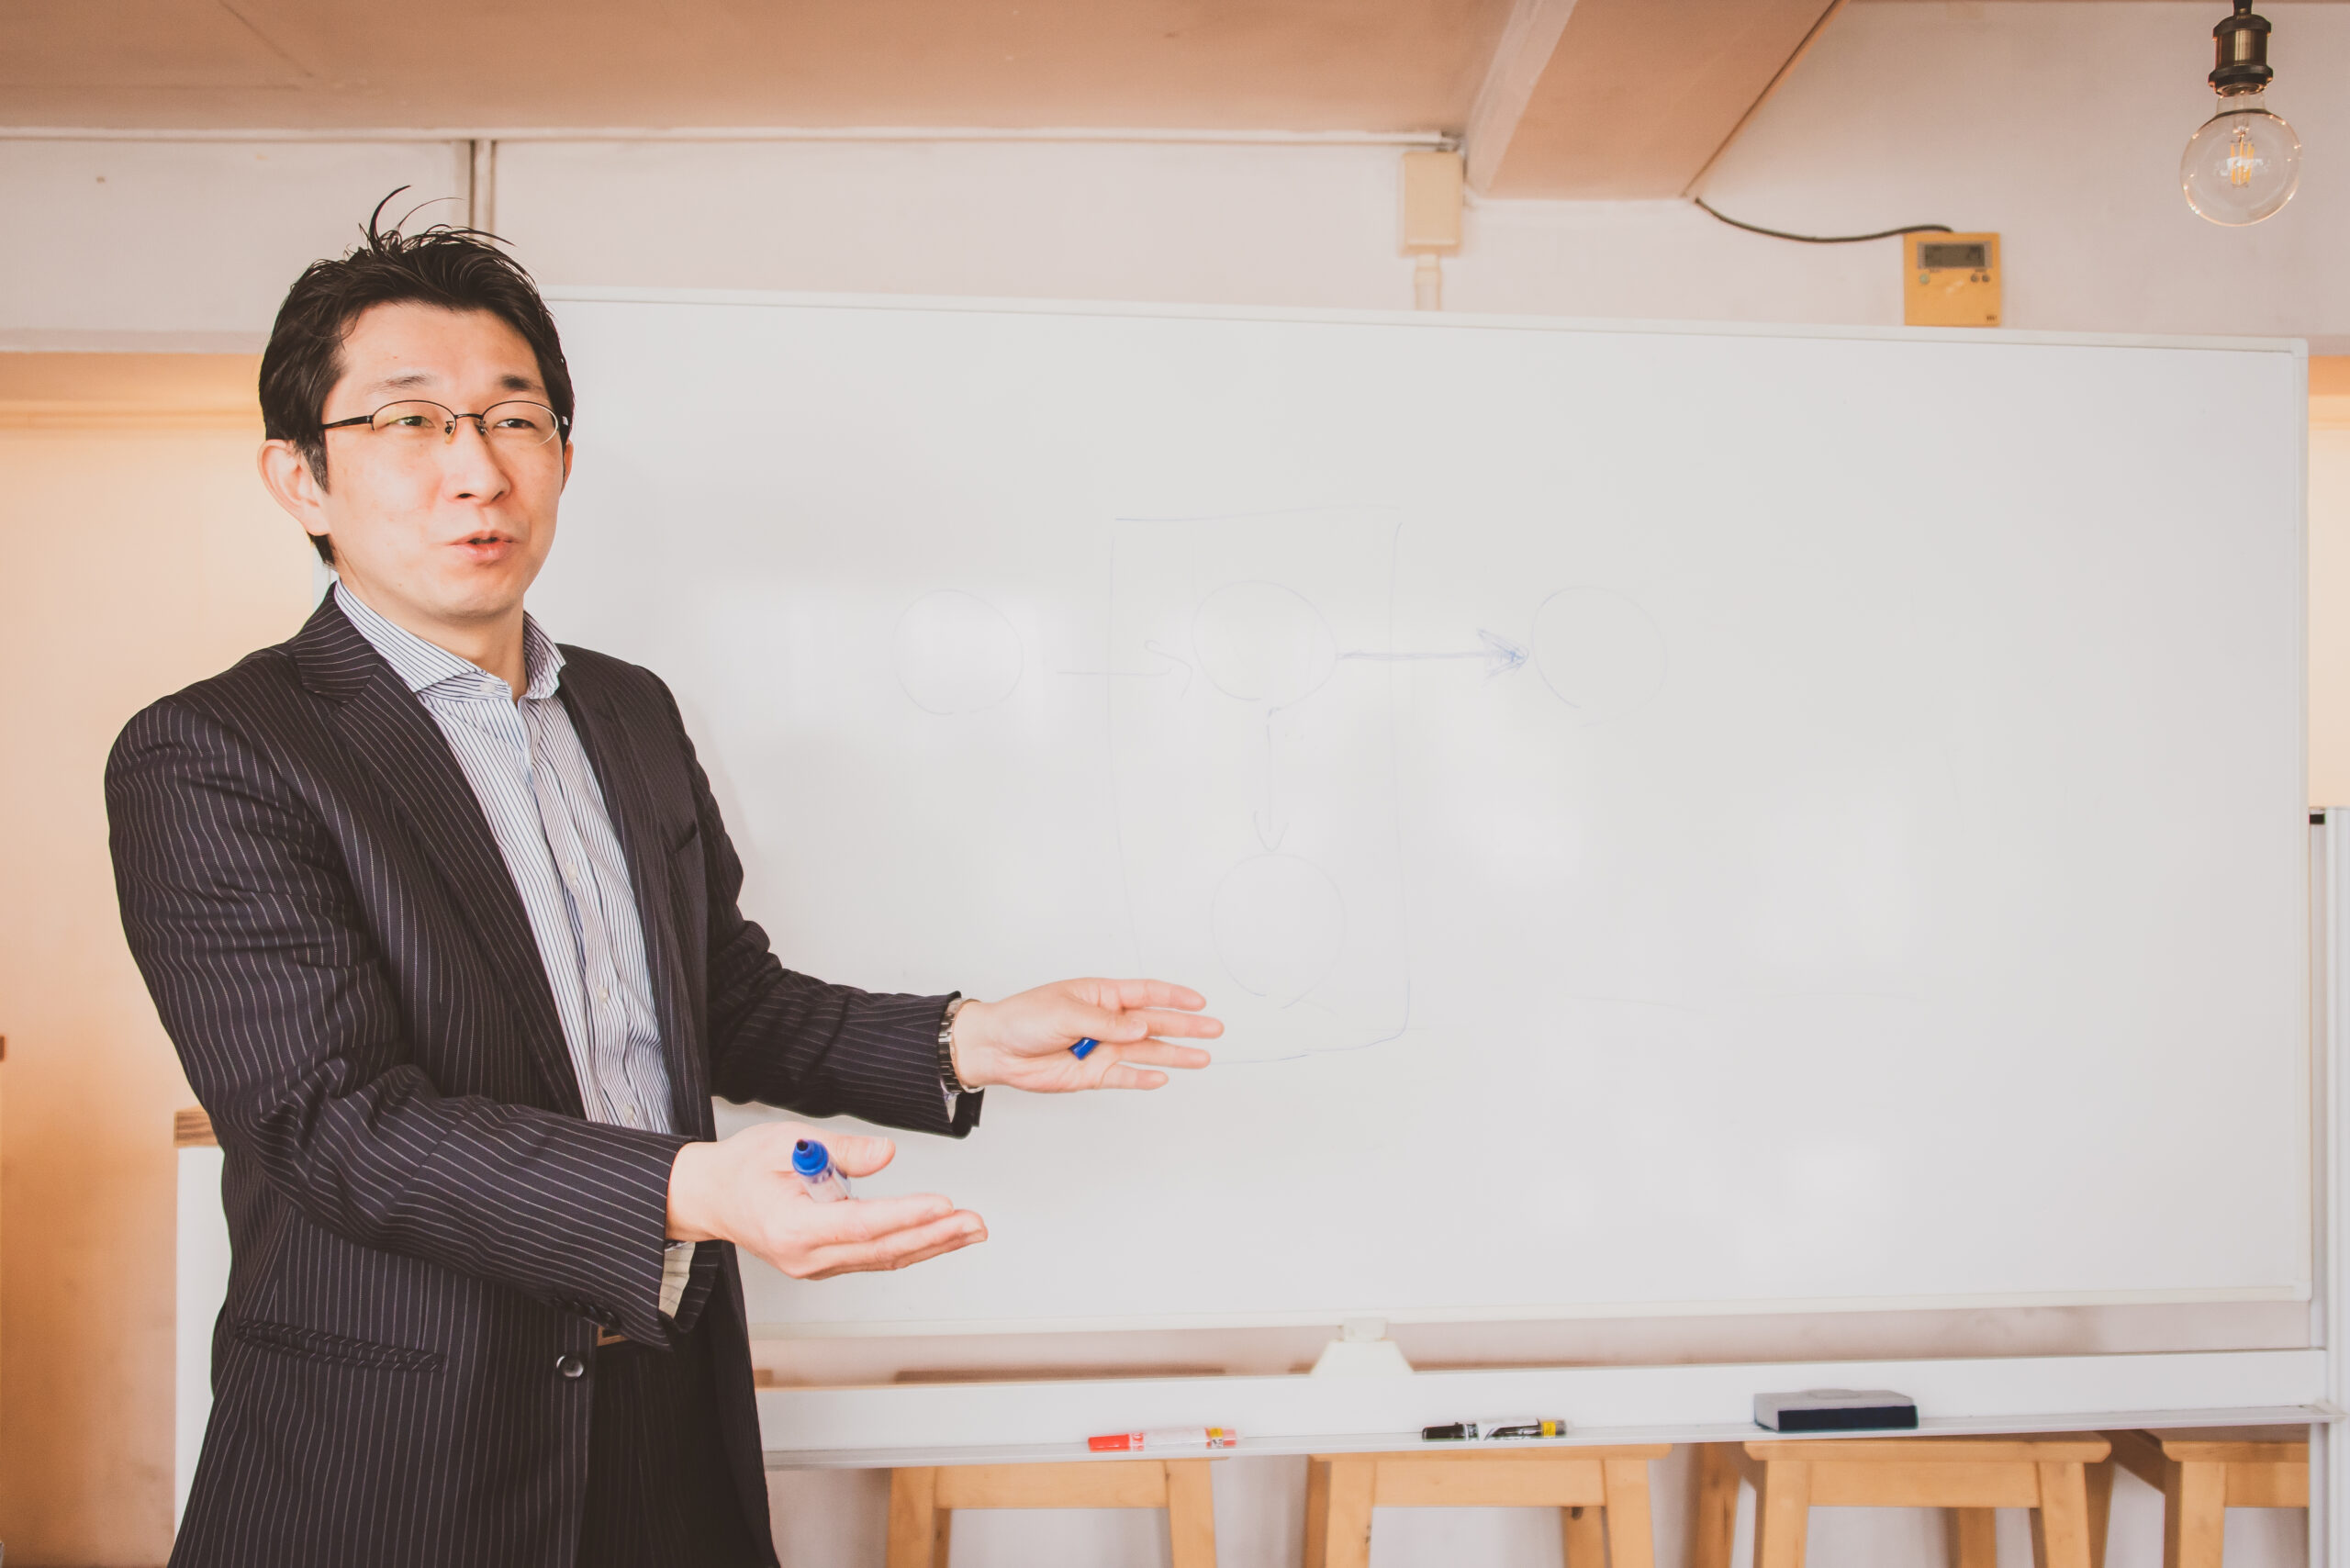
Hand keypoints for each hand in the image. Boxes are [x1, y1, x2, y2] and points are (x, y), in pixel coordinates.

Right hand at [666, 1122, 984, 1279]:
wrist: (711, 1197)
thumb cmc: (744, 1167)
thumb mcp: (785, 1141)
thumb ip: (840, 1150)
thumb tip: (886, 1154)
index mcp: (791, 1227)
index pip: (858, 1225)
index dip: (904, 1215)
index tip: (942, 1204)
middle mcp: (805, 1256)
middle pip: (880, 1249)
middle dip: (934, 1235)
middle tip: (974, 1222)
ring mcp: (814, 1266)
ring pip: (882, 1257)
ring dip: (930, 1243)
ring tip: (971, 1229)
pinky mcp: (823, 1262)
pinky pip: (873, 1256)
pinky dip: (908, 1245)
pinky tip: (938, 1234)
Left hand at [950, 978, 1220, 1092]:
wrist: (995, 1049)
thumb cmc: (1023, 1019)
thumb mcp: (1066, 1012)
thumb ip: (1106, 1023)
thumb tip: (1141, 1026)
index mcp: (1101, 996)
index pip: (1146, 994)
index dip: (1174, 997)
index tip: (1200, 1001)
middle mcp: (1106, 1022)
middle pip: (1154, 1023)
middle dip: (1185, 1026)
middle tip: (1214, 1029)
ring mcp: (1102, 1049)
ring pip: (1146, 1051)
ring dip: (1174, 1054)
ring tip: (1203, 1058)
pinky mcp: (1092, 1074)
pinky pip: (1125, 1076)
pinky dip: (1144, 1078)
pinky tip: (1164, 1077)